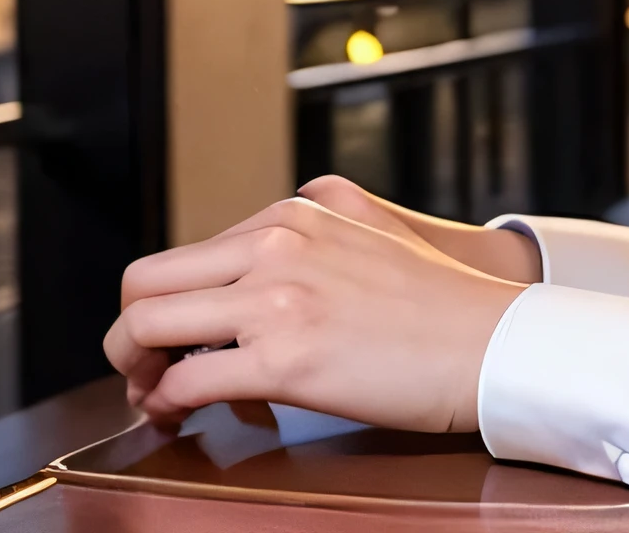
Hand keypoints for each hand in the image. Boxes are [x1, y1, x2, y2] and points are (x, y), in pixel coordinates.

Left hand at [101, 177, 531, 432]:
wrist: (498, 344)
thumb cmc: (447, 305)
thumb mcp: (373, 230)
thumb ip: (314, 229)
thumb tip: (264, 254)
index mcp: (292, 214)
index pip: (187, 253)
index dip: (166, 303)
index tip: (175, 338)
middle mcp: (273, 243)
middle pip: (144, 282)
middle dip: (129, 332)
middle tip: (143, 369)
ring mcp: (275, 299)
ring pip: (146, 327)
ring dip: (135, 369)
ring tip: (155, 396)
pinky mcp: (284, 358)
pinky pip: (186, 379)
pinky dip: (168, 403)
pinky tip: (183, 414)